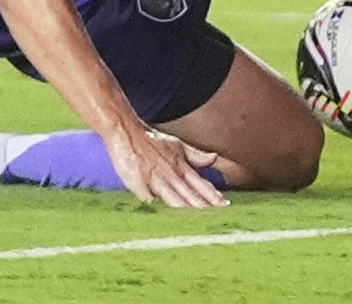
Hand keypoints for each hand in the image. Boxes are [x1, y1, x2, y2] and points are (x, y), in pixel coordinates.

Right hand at [104, 124, 229, 209]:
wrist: (124, 128)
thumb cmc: (150, 139)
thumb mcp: (176, 145)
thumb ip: (195, 155)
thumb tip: (214, 158)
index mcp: (180, 166)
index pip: (201, 184)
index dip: (213, 196)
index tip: (226, 206)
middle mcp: (170, 173)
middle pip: (191, 195)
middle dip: (205, 208)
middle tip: (219, 219)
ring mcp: (154, 179)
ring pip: (174, 199)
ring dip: (187, 210)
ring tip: (199, 223)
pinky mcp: (137, 183)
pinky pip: (149, 200)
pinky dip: (156, 209)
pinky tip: (163, 221)